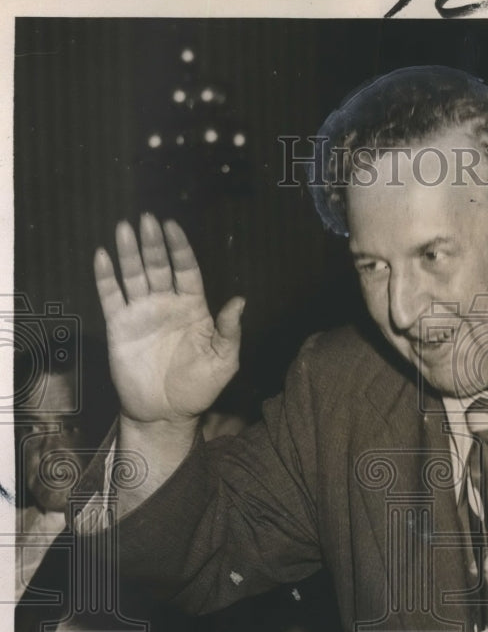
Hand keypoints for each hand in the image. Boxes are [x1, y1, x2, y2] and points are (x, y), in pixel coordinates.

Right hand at [94, 214, 243, 424]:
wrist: (166, 413)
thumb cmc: (199, 387)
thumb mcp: (224, 361)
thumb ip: (230, 331)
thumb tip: (240, 300)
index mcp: (194, 308)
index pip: (187, 270)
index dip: (180, 248)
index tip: (173, 226)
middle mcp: (166, 305)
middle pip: (159, 266)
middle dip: (153, 243)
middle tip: (147, 218)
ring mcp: (141, 313)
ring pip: (134, 275)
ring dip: (129, 252)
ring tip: (125, 227)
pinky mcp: (119, 326)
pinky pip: (110, 296)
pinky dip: (105, 276)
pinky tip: (103, 256)